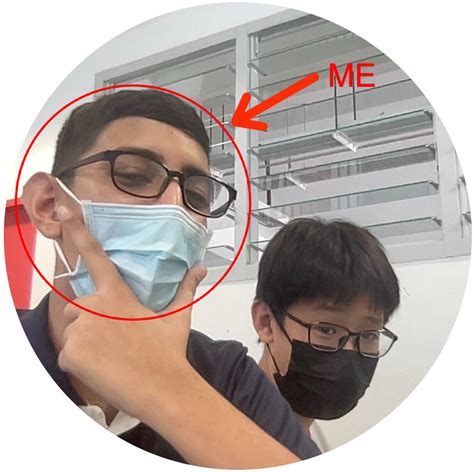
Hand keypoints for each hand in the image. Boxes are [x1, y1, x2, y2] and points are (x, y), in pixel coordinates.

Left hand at [55, 205, 206, 417]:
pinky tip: (102, 369)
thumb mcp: (178, 317)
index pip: (95, 257)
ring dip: (85, 341)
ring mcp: (80, 329)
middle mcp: (94, 306)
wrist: (163, 387)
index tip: (65, 208)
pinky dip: (80, 362)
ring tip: (110, 356)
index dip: (78, 230)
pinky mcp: (70, 353)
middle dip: (90, 319)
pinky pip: (67, 354)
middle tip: (114, 340)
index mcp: (117, 293)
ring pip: (72, 331)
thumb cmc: (169, 351)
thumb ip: (185, 289)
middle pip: (79, 306)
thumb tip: (201, 269)